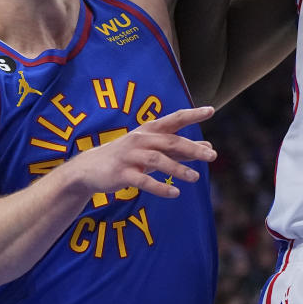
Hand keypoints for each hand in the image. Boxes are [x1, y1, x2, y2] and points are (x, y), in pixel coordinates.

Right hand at [72, 106, 217, 198]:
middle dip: (192, 148)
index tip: (211, 110)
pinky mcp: (122, 173)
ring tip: (196, 178)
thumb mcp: (153, 149)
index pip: (174, 119)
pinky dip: (160, 187)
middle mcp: (140, 139)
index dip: (192, 114)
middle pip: (170, 141)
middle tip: (212, 155)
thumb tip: (209, 147)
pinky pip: (143, 180)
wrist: (90, 169)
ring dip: (178, 169)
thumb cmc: (128, 156)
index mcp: (149, 130)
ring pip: (157, 160)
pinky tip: (174, 193)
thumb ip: (180, 149)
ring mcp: (130, 156)